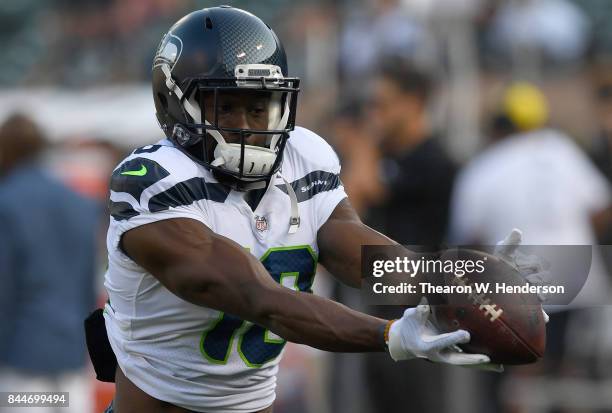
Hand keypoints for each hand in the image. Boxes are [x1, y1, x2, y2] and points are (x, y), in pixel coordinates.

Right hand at [387, 298, 502, 371]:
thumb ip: (418, 312)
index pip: (442, 342)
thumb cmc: (408, 326)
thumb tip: (424, 304)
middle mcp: (438, 355)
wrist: (406, 341)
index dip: (453, 339)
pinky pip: (468, 361)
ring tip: (499, 367)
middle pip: (457, 359)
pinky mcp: (452, 356)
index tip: (466, 334)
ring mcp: (446, 357)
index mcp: (426, 346)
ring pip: (466, 363)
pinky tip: (497, 365)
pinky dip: (481, 364)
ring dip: (481, 365)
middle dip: (471, 359)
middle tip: (486, 358)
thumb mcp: (409, 317)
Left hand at [494, 228, 549, 322]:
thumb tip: (517, 231)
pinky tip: (545, 320)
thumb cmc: (498, 261)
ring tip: (539, 300)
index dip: (534, 267)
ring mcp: (530, 292)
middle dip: (539, 283)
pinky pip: (538, 311)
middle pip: (544, 282)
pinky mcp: (526, 304)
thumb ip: (511, 242)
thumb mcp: (503, 250)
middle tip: (531, 285)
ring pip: (542, 296)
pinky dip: (542, 315)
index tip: (526, 268)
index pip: (540, 266)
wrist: (488, 276)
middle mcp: (534, 279)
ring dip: (541, 297)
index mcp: (531, 266)